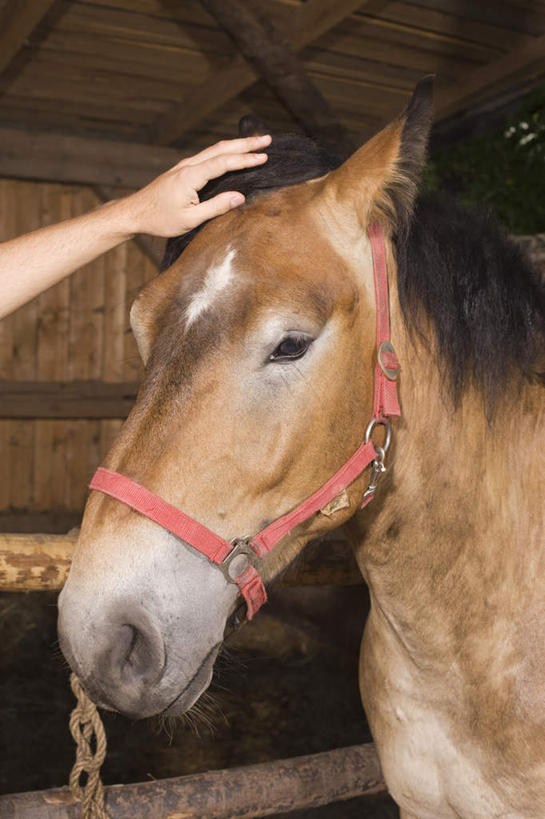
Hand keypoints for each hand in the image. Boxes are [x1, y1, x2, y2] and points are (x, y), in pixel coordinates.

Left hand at [122, 134, 270, 237]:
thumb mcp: (190, 219)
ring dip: (236, 145)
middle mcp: (188, 166)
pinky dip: (224, 152)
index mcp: (190, 176)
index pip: (224, 163)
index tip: (265, 157)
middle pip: (221, 148)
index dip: (246, 160)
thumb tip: (240, 197)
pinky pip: (208, 156)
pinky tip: (233, 153)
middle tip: (268, 139)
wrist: (134, 213)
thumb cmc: (160, 219)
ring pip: (214, 149)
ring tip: (256, 143)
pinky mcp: (183, 170)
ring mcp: (184, 166)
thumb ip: (216, 207)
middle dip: (246, 144)